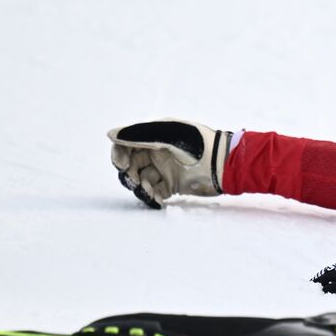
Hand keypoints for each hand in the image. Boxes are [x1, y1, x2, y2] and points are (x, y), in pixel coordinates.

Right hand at [109, 119, 231, 207]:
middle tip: (134, 180)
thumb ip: (139, 136)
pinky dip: (151, 197)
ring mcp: (165, 170)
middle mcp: (157, 153)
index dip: (119, 154)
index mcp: (155, 136)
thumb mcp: (168, 136)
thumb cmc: (199, 145)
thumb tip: (110, 135)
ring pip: (141, 180)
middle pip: (131, 164)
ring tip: (147, 191)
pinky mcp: (173, 185)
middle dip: (129, 174)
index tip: (121, 165)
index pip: (127, 144)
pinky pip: (154, 192)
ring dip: (140, 186)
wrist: (225, 165)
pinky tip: (155, 200)